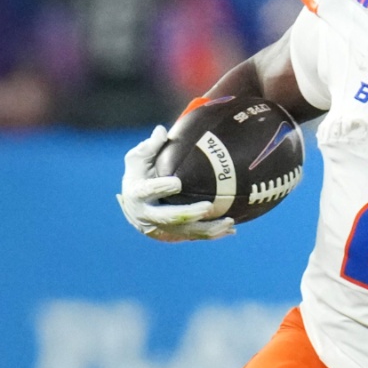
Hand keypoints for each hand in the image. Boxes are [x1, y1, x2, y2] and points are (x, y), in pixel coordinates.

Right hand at [116, 125, 235, 241]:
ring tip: (229, 221)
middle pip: (168, 218)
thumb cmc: (140, 174)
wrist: (136, 204)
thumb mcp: (139, 159)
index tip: (176, 183)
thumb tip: (161, 131)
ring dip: (208, 228)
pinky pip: (194, 236)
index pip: (147, 191)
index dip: (160, 188)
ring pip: (185, 232)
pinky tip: (231, 230)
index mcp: (137, 194)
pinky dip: (213, 234)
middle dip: (189, 214)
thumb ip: (150, 146)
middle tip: (208, 207)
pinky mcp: (174, 235)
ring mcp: (161, 228)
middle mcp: (147, 215)